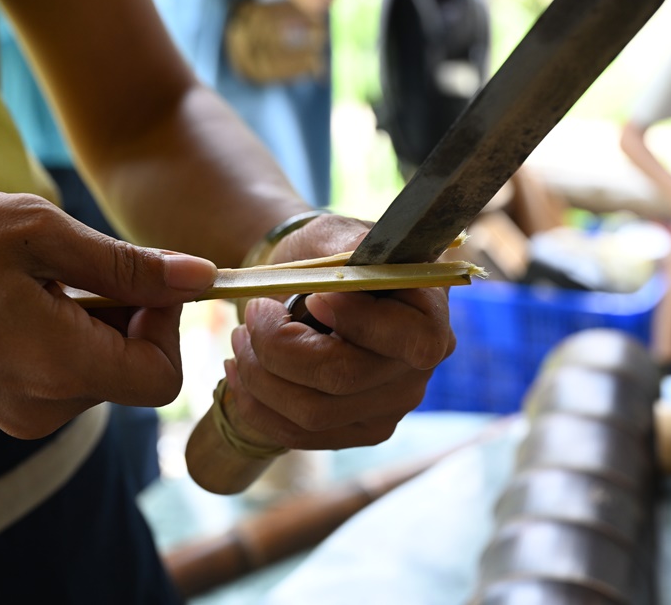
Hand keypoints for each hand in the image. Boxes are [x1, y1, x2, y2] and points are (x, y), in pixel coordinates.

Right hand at [0, 189, 215, 438]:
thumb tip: (201, 276)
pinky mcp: (1, 404)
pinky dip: (68, 336)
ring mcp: (19, 413)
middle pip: (134, 373)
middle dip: (132, 317)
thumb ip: (128, 264)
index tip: (145, 279)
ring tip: (42, 279)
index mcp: (60, 369)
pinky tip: (25, 299)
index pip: (163, 376)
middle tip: (84, 266)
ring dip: (97, 323)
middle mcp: (44, 407)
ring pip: (101, 372)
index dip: (168, 325)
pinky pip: (64, 375)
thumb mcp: (37, 233)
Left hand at [222, 214, 456, 449]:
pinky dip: (257, 406)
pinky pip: (299, 434)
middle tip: (254, 311)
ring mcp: (389, 408)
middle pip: (346, 378)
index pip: (414, 340)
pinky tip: (241, 376)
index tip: (314, 296)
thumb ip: (351, 247)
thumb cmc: (328, 255)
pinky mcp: (355, 431)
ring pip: (314, 412)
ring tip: (240, 339)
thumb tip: (359, 260)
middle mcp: (418, 370)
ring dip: (260, 375)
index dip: (360, 324)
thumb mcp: (337, 236)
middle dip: (281, 346)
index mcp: (431, 315)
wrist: (309, 286)